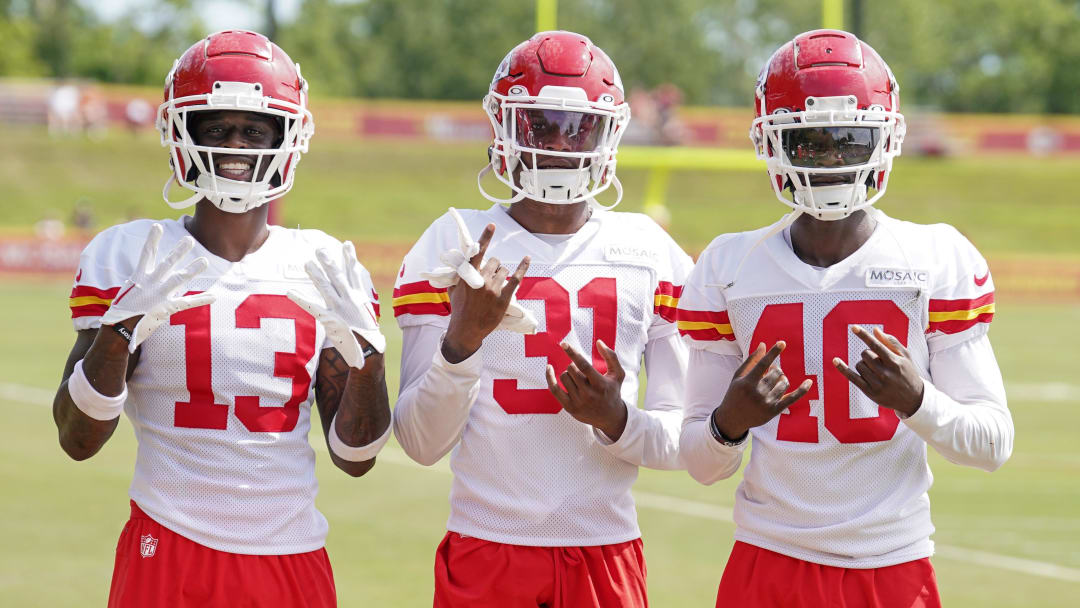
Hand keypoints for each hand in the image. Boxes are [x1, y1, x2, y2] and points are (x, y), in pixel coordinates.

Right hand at [99, 223, 213, 352]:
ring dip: (193, 269)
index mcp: (138, 277)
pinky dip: (201, 299)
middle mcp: (150, 283)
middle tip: (189, 239)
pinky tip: (213, 296)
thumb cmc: (121, 313)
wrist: (118, 330)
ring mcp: (159, 295)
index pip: (146, 254)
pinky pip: (187, 303)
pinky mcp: (166, 308)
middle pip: (167, 263)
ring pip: (179, 279)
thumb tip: (146, 278)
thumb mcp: (127, 293)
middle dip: (179, 251)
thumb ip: (140, 284)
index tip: (158, 226)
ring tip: (205, 261)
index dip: (152, 239)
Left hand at [288, 241, 384, 369]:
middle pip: (338, 276)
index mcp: (360, 297)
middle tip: (320, 249)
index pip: (354, 274)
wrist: (370, 350)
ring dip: (316, 274)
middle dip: (329, 262)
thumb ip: (361, 304)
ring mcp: (340, 308)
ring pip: (326, 287)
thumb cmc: (369, 336)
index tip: (347, 244)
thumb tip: (357, 298)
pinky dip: (300, 299)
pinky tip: (290, 292)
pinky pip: (312, 307)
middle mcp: (350, 299)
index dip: (350, 258)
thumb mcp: (368, 316)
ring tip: (307, 263)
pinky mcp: (331, 319)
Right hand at [421, 207, 537, 334]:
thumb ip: (458, 275)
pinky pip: (515, 279)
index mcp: (468, 276)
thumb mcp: (453, 289)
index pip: (477, 253)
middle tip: (490, 278)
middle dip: (494, 267)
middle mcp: (481, 280)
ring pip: (503, 270)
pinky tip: (527, 258)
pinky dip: (522, 267)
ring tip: (495, 286)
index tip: (492, 224)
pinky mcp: (503, 298)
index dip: (485, 237)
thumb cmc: (459, 309)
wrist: (466, 330)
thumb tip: (459, 264)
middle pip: (495, 261)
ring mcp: (492, 290)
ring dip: (501, 274)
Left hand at [545, 340, 628, 440]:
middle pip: (571, 370)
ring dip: (568, 373)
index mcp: (600, 384)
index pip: (583, 365)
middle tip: (580, 370)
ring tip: (577, 378)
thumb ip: (611, 356)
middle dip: (573, 365)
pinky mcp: (569, 407)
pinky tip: (549, 368)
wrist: (610, 417)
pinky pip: (554, 389)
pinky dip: (549, 377)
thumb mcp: (618, 374)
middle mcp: (588, 394)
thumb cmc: (612, 391)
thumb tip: (599, 342)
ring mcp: (578, 402)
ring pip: (564, 377)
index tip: (564, 344)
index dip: (572, 353)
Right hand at [712, 342, 814, 439]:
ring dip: (782, 379)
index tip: (782, 343)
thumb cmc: (735, 394)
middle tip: (771, 372)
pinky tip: (809, 382)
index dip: (773, 353)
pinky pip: (792, 398)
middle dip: (776, 370)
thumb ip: (751, 360)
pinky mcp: (774, 410)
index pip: (763, 364)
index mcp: (747, 382)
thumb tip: (763, 344)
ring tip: (774, 383)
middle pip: (777, 373)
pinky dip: (802, 390)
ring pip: (784, 383)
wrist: (733, 419)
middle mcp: (758, 392)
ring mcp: (767, 402)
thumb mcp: (738, 377)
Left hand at [833, 326, 923, 416]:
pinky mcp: (870, 392)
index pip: (876, 346)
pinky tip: (835, 361)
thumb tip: (875, 330)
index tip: (853, 328)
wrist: (912, 398)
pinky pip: (852, 377)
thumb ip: (891, 342)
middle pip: (865, 355)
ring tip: (875, 371)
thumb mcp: (905, 356)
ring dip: (864, 364)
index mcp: (895, 362)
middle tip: (878, 361)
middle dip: (868, 354)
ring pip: (859, 365)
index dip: (864, 336)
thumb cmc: (908, 372)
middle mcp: (886, 373)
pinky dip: (843, 369)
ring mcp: (877, 384)